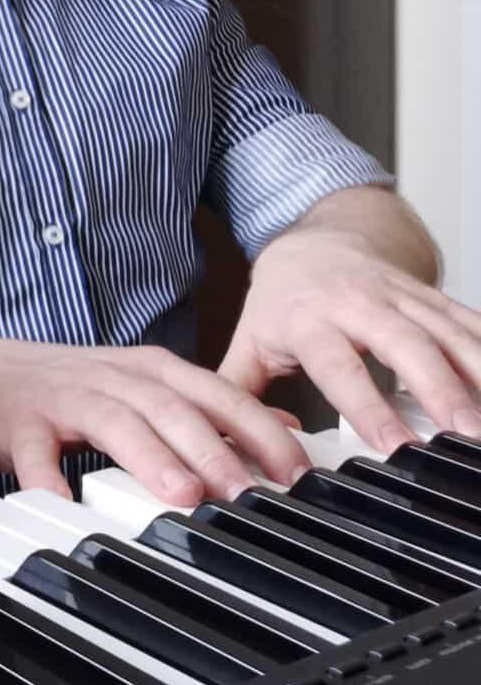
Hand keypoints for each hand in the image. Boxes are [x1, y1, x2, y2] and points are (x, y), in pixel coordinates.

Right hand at [0, 338, 310, 509]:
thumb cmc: (71, 389)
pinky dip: (47, 477)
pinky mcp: (19, 422)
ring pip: (114, 423)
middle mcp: (114, 378)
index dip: (259, 430)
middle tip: (250, 494)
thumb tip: (285, 425)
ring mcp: (66, 397)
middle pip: (172, 408)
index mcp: (152, 369)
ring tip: (181, 495)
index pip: (218, 394)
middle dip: (215, 449)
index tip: (297, 473)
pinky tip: (62, 503)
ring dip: (149, 458)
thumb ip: (213, 406)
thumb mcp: (148, 385)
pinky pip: (34, 451)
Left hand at [221, 226, 480, 454]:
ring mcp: (402, 297)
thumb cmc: (284, 298)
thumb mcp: (250, 338)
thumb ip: (238, 390)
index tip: (393, 446)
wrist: (315, 239)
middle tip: (466, 434)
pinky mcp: (432, 297)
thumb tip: (229, 439)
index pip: (339, 365)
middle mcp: (359, 303)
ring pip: (448, 333)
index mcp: (309, 319)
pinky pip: (470, 323)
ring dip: (480, 374)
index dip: (366, 405)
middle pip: (406, 344)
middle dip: (440, 389)